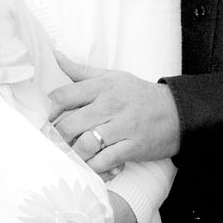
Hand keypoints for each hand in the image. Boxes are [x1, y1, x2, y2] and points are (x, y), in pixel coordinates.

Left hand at [50, 58, 180, 172]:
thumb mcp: (112, 77)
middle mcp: (111, 105)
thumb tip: (55, 55)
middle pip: (70, 125)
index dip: (48, 112)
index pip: (64, 97)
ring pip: (85, 145)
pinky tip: (91, 166)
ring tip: (72, 156)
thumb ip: (81, 71)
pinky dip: (93, 167)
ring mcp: (123, 127)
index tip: (45, 121)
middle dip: (58, 138)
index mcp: (103, 86)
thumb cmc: (139, 95)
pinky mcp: (133, 147)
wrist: (177, 112)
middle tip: (56, 144)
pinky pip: (104, 161)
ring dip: (74, 155)